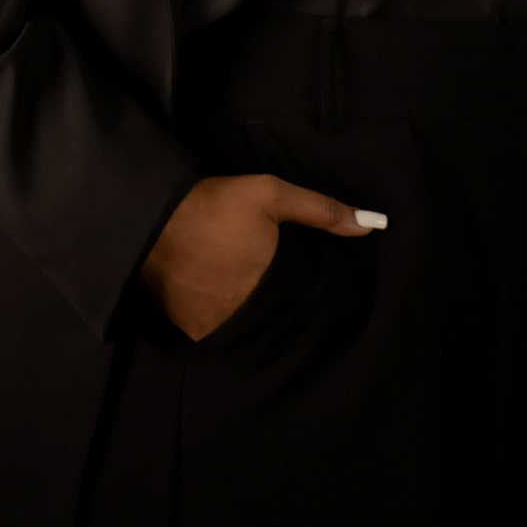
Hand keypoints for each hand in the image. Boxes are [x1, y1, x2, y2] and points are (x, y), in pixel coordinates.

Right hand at [139, 172, 381, 340]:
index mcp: (268, 286)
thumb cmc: (216, 204)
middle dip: (280, 306)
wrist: (153, 217)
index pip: (303, 305)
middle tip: (274, 286)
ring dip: (251, 314)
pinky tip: (225, 297)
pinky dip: (225, 317)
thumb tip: (373, 224)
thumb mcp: (272, 195)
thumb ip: (321, 211)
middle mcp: (243, 315)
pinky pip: (218, 331)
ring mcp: (215, 326)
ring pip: (247, 327)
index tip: (312, 289)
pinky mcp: (191, 329)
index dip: (308, 297)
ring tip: (249, 291)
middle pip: (275, 319)